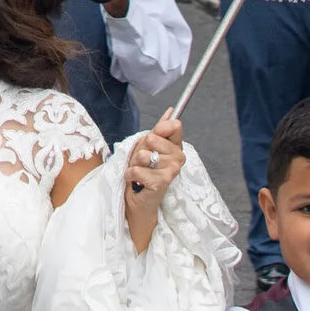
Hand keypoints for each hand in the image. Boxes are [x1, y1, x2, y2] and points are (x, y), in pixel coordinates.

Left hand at [120, 114, 184, 248]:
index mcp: (176, 146)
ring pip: (143, 154)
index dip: (158, 130)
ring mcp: (172, 170)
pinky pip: (137, 169)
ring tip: (139, 172)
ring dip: (134, 163)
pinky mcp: (162, 182)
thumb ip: (160, 129)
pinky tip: (137, 182)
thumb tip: (170, 111)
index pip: (174, 125)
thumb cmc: (143, 171)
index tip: (152, 141)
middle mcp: (179, 157)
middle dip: (140, 149)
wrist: (137, 199)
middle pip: (152, 137)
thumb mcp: (148, 147)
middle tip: (142, 162)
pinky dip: (130, 175)